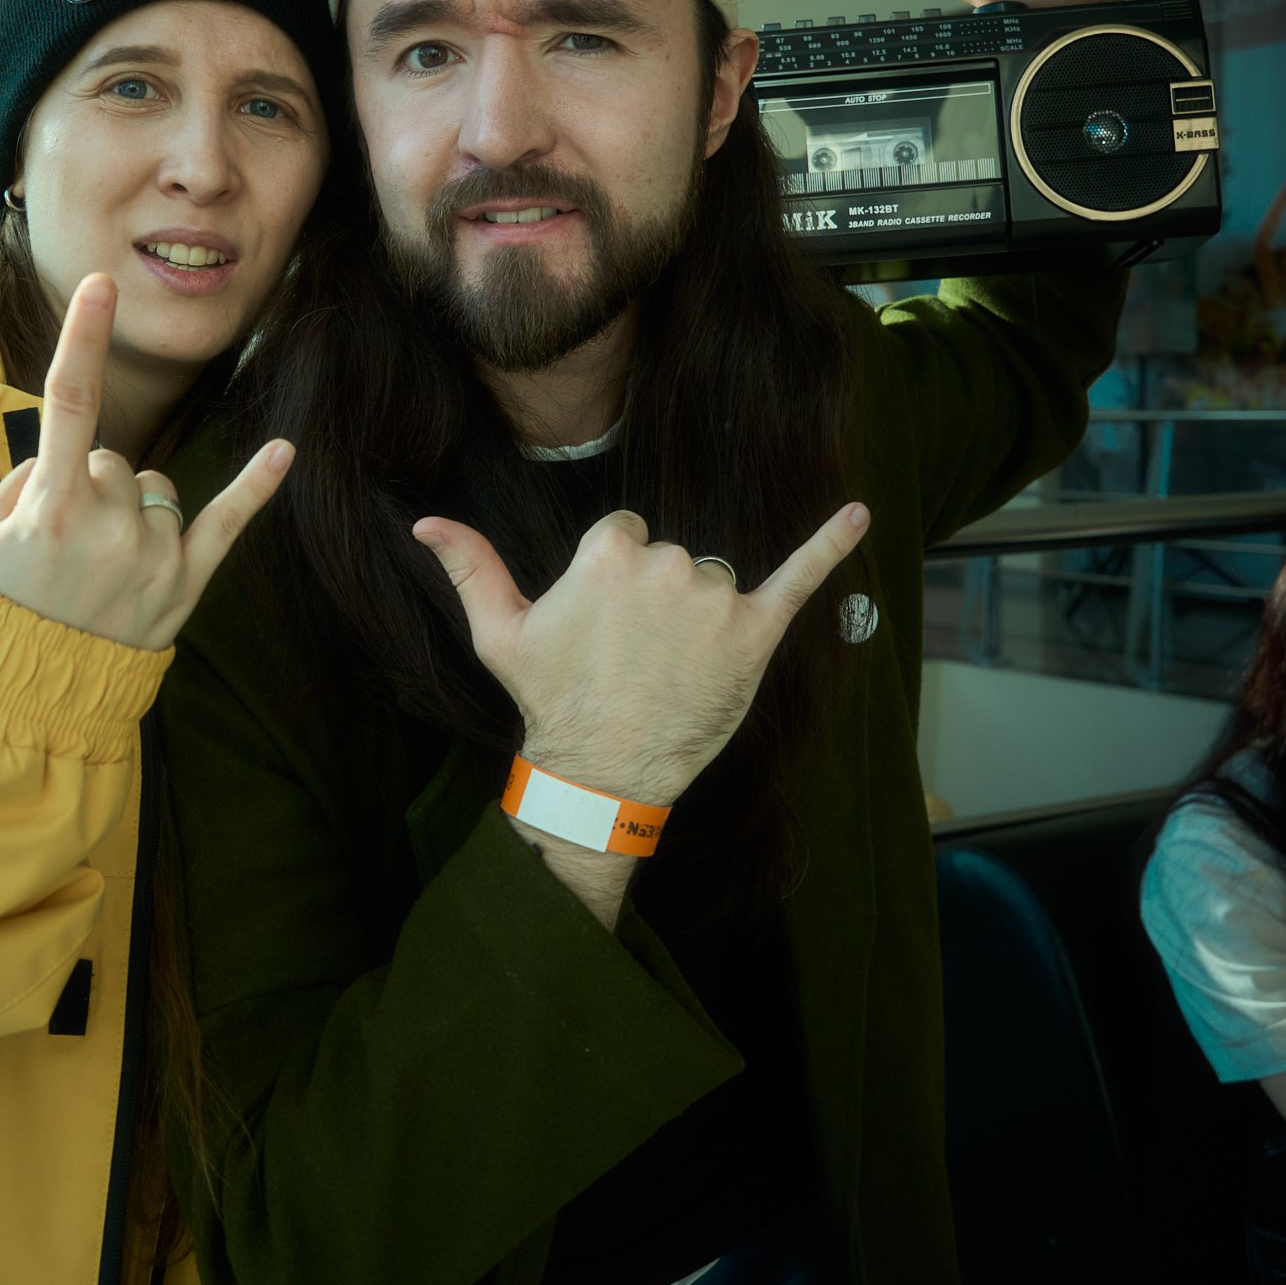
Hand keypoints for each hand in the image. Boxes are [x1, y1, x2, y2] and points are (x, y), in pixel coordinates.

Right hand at [0, 273, 291, 649]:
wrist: (24, 698)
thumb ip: (20, 482)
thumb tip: (59, 455)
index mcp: (49, 507)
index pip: (69, 403)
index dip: (84, 339)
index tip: (102, 284)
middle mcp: (108, 525)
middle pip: (114, 458)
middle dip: (89, 485)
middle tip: (60, 547)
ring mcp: (152, 555)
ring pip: (154, 488)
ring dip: (130, 510)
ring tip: (98, 567)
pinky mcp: (184, 584)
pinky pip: (226, 523)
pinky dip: (256, 488)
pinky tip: (284, 451)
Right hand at [412, 500, 870, 811]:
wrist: (602, 771)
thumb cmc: (551, 700)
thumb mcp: (499, 634)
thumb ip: (469, 567)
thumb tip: (425, 522)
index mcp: (608, 552)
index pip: (625, 533)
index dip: (612, 580)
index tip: (603, 626)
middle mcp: (666, 564)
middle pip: (670, 555)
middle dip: (655, 599)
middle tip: (632, 656)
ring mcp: (715, 598)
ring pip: (712, 577)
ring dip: (699, 613)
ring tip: (671, 667)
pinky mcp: (756, 632)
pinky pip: (799, 577)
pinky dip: (831, 543)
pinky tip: (860, 513)